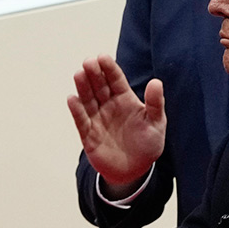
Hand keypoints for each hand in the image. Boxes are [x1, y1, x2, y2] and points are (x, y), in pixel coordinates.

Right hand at [67, 54, 165, 191]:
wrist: (136, 170)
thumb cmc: (148, 144)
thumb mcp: (156, 123)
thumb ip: (155, 103)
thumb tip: (156, 82)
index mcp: (125, 99)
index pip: (115, 80)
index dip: (109, 68)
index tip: (102, 57)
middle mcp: (109, 106)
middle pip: (99, 86)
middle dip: (93, 74)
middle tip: (88, 62)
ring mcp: (98, 119)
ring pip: (88, 100)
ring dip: (83, 87)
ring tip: (79, 74)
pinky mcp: (89, 135)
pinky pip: (81, 120)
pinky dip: (76, 110)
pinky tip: (72, 98)